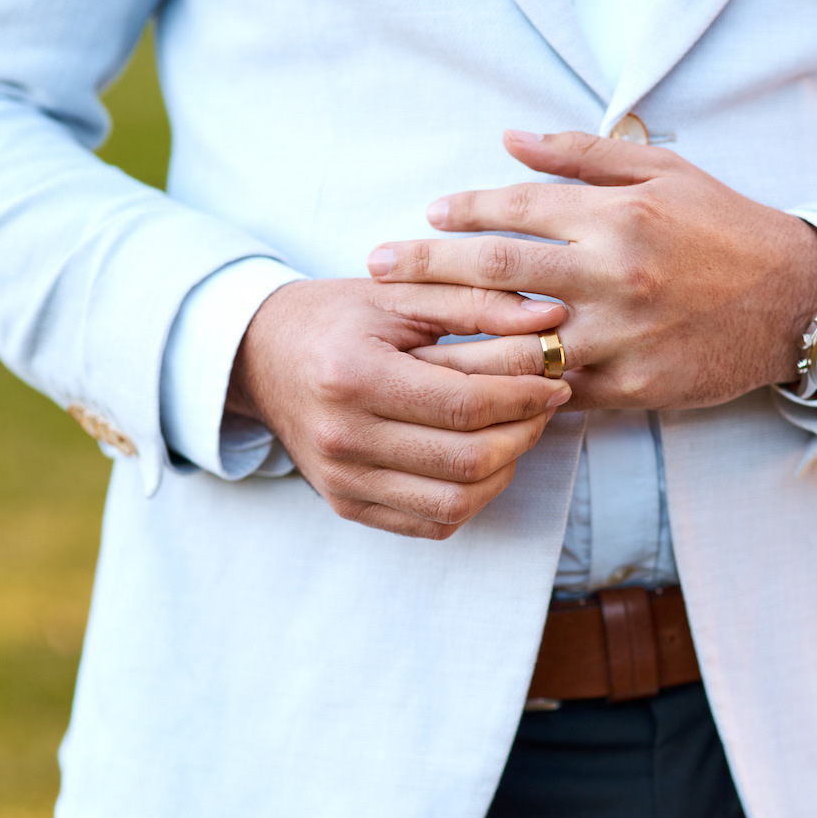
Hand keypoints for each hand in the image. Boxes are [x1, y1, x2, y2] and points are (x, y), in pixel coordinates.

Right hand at [227, 278, 570, 539]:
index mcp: (353, 376)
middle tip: (544, 404)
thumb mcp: (402, 294)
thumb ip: (479, 304)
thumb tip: (553, 321)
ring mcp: (341, 480)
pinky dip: (473, 497)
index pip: (465, 403)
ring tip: (517, 430)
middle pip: (467, 460)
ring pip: (457, 502)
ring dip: (506, 469)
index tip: (555, 378)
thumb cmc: (338, 317)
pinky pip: (433, 524)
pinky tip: (483, 460)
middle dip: (524, 433)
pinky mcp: (346, 505)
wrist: (261, 356)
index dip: (525, 395)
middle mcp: (342, 437)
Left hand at [367, 130, 816, 410]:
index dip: (462, 210)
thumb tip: (508, 139)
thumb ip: (581, 154)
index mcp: (618, 217)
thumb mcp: (664, 172)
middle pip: (496, 272)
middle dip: (425, 269)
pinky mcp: (632, 386)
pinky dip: (511, 388)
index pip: (516, 210)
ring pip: (515, 343)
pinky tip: (469, 387)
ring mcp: (621, 337)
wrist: (794, 302)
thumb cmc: (724, 228)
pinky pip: (556, 391)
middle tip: (373, 268)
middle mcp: (613, 275)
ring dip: (453, 340)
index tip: (425, 214)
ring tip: (402, 338)